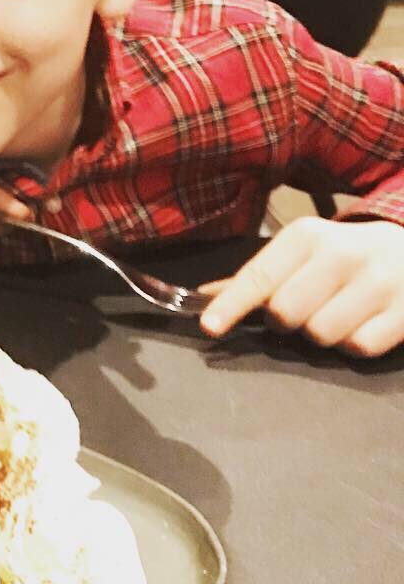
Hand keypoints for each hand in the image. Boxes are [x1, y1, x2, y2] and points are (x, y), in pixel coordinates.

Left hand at [198, 218, 403, 356]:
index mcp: (308, 236)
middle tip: (298, 311)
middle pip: (285, 313)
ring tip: (333, 313)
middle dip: (283, 321)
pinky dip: (352, 344)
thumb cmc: (345, 253)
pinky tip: (360, 323)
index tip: (210, 326)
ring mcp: (379, 283)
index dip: (231, 305)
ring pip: (320, 334)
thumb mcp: (304, 250)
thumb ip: (259, 275)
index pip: (259, 277)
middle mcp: (342, 254)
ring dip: (319, 335)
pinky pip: (358, 348)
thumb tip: (204, 297)